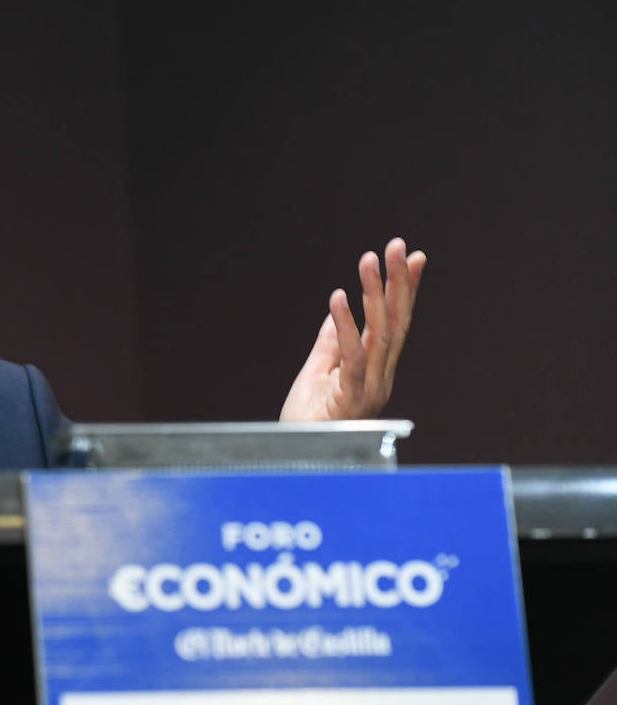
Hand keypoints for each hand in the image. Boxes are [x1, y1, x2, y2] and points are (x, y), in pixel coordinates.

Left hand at [279, 237, 426, 421]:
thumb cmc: (306, 422)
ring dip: (373, 294)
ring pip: (379, 334)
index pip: (394, 322)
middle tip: (396, 246)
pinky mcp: (349, 399)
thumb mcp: (317, 372)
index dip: (403, 289)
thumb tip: (341, 308)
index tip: (410, 256)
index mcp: (375, 370)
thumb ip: (331, 342)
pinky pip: (351, 357)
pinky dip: (346, 326)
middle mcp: (379, 377)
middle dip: (398, 282)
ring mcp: (368, 389)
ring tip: (368, 261)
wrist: (295, 459)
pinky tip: (339, 297)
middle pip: (394, 322)